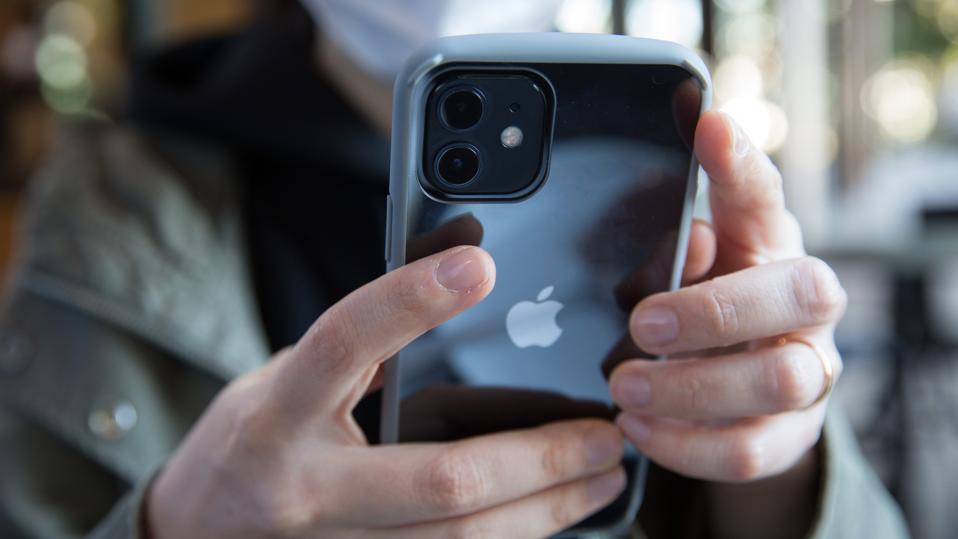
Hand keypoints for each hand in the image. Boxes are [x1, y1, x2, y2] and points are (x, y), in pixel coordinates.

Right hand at [147, 246, 625, 538]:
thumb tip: (449, 261)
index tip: (478, 265)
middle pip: (442, 479)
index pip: (343, 344)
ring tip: (603, 477)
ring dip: (548, 510)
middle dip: (540, 457)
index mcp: (279, 414)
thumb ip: (359, 343)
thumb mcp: (283, 377)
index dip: (408, 301)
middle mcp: (306, 490)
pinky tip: (551, 517)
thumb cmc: (249, 441)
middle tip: (605, 433)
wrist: (192, 535)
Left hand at [609, 112, 845, 482]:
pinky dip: (686, 443)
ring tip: (625, 385)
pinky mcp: (790, 434)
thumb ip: (674, 246)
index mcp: (768, 247)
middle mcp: (804, 305)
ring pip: (780, 379)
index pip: (764, 195)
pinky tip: (638, 427)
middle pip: (803, 292)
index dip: (740, 162)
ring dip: (693, 386)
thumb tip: (687, 219)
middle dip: (717, 309)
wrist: (743, 387)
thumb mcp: (683, 271)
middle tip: (644, 323)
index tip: (707, 125)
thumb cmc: (705, 309)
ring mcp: (808, 371)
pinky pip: (750, 450)